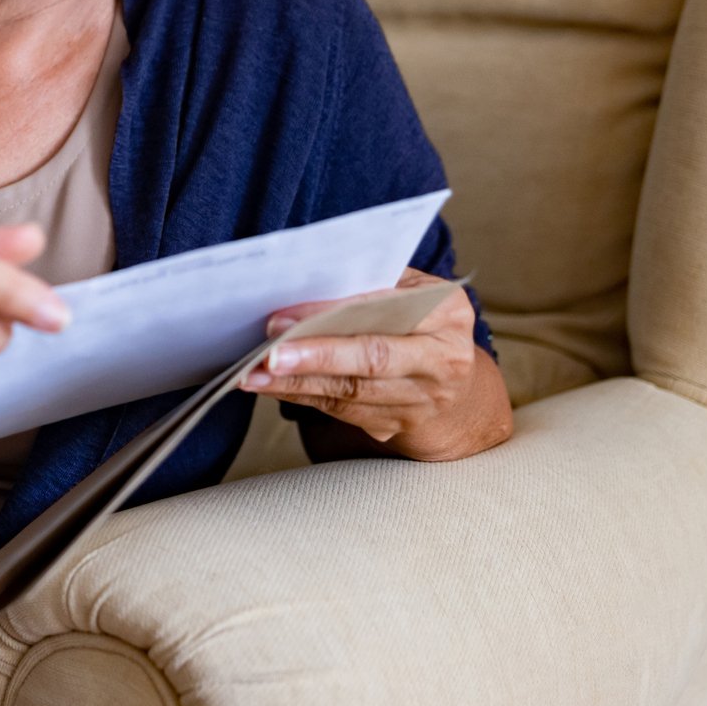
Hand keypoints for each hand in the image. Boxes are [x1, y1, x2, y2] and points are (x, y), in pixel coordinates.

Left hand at [239, 266, 497, 458]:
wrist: (455, 383)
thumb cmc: (419, 320)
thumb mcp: (411, 290)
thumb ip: (373, 282)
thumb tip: (306, 280)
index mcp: (447, 314)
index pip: (385, 311)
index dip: (332, 313)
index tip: (283, 317)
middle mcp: (443, 361)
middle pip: (372, 360)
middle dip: (314, 357)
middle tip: (267, 356)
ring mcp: (423, 400)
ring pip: (351, 393)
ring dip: (295, 384)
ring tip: (252, 375)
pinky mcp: (397, 425)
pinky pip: (342, 412)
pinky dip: (302, 398)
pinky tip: (270, 388)